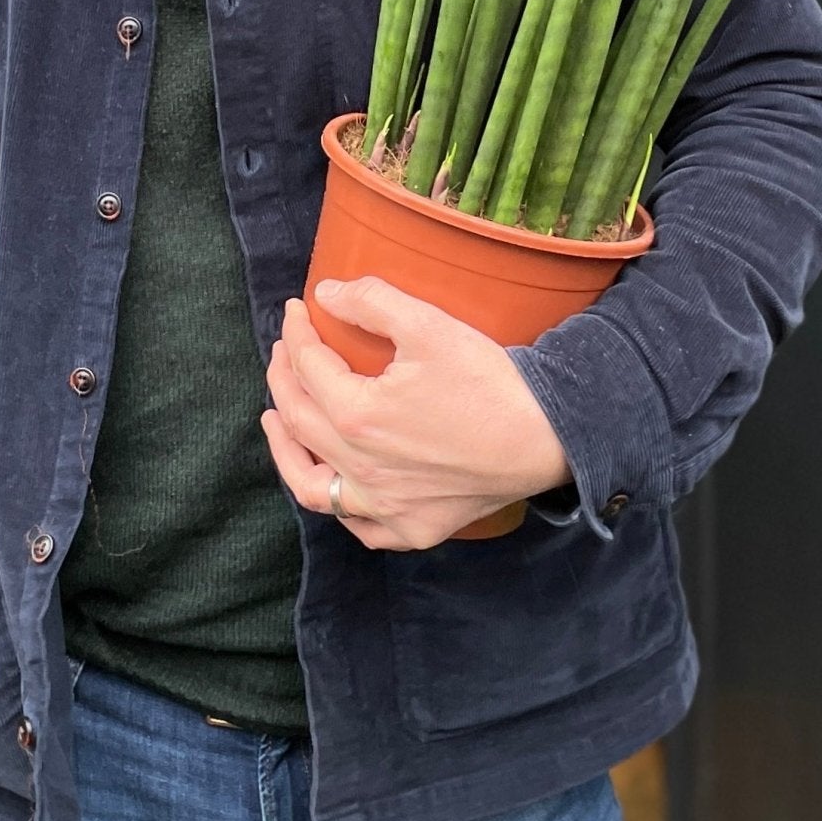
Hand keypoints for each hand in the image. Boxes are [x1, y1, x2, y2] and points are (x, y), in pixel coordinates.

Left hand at [261, 276, 571, 550]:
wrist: (546, 437)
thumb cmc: (489, 381)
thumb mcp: (429, 325)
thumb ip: (372, 302)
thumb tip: (326, 292)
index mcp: (357, 416)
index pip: (308, 368)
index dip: (296, 334)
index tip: (298, 310)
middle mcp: (362, 469)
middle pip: (299, 420)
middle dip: (283, 378)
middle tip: (285, 351)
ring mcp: (385, 507)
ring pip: (312, 486)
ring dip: (285, 450)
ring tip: (275, 420)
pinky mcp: (413, 528)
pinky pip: (359, 527)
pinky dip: (337, 505)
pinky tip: (334, 483)